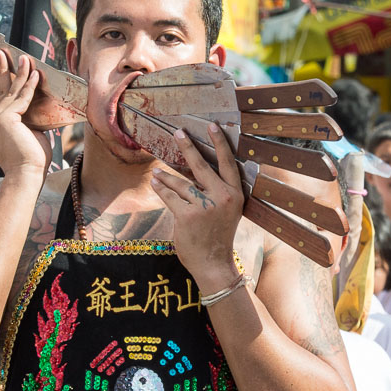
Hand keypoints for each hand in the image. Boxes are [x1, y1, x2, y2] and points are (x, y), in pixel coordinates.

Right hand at [0, 50, 49, 180]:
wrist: (26, 176)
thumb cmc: (27, 161)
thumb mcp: (20, 135)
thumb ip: (20, 119)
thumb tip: (29, 104)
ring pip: (9, 91)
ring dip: (16, 71)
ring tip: (20, 55)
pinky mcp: (7, 119)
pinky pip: (22, 97)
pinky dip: (30, 84)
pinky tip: (34, 72)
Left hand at [149, 124, 244, 288]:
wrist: (213, 263)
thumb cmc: (218, 235)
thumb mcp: (226, 211)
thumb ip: (217, 192)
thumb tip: (197, 170)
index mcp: (235, 195)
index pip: (228, 163)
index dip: (220, 144)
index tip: (213, 126)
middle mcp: (223, 198)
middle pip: (202, 166)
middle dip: (188, 147)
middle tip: (178, 132)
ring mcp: (205, 206)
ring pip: (180, 183)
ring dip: (166, 176)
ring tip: (156, 170)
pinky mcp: (187, 215)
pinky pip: (170, 197)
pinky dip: (161, 189)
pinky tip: (155, 183)